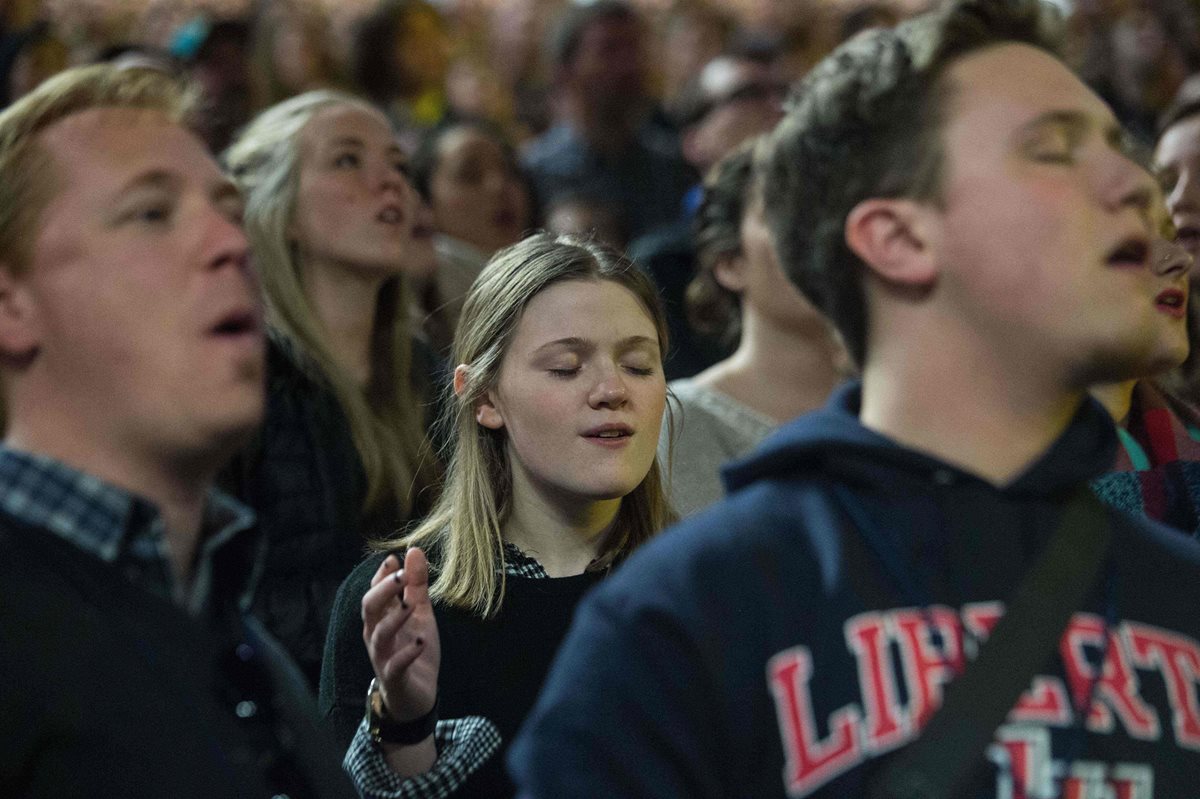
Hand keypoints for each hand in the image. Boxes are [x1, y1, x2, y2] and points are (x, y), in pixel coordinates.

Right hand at [362, 547, 439, 724]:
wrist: (416, 696)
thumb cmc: (414, 649)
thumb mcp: (420, 613)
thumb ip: (417, 585)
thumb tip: (414, 550)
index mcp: (381, 617)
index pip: (376, 590)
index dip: (382, 575)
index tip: (394, 559)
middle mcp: (376, 634)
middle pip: (370, 608)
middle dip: (384, 590)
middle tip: (401, 575)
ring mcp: (383, 656)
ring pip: (379, 634)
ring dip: (393, 618)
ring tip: (409, 605)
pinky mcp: (394, 677)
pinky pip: (395, 665)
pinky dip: (406, 654)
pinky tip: (420, 643)